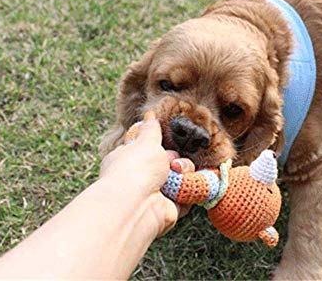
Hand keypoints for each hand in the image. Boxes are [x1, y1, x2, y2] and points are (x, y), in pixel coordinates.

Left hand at [99, 111, 179, 235]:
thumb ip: (151, 128)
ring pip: (182, 176)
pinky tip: (191, 183)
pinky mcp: (172, 208)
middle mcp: (142, 178)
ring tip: (178, 173)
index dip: (160, 144)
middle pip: (170, 161)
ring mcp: (157, 194)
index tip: (169, 140)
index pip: (148, 148)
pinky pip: (189, 193)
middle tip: (171, 161)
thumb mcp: (146, 141)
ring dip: (184, 172)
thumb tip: (150, 114)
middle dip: (175, 159)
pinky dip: (192, 188)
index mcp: (129, 159)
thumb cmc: (136, 169)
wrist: (138, 204)